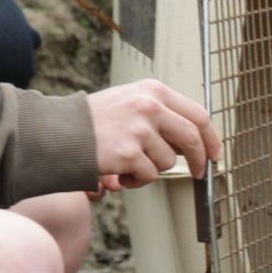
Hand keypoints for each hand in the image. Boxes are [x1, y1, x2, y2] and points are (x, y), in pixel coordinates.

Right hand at [86, 80, 221, 189]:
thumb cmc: (94, 122)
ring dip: (154, 170)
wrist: (56, 133)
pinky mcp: (129, 153)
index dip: (211, 137)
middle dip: (200, 160)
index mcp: (153, 91)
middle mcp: (149, 106)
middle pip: (192, 138)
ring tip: (131, 164)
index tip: (215, 153)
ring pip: (168, 161)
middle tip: (200, 173)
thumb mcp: (130, 103)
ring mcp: (139, 129)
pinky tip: (120, 173)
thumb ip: (162, 115)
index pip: (198, 114)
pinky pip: (149, 176)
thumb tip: (194, 142)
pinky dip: (137, 181)